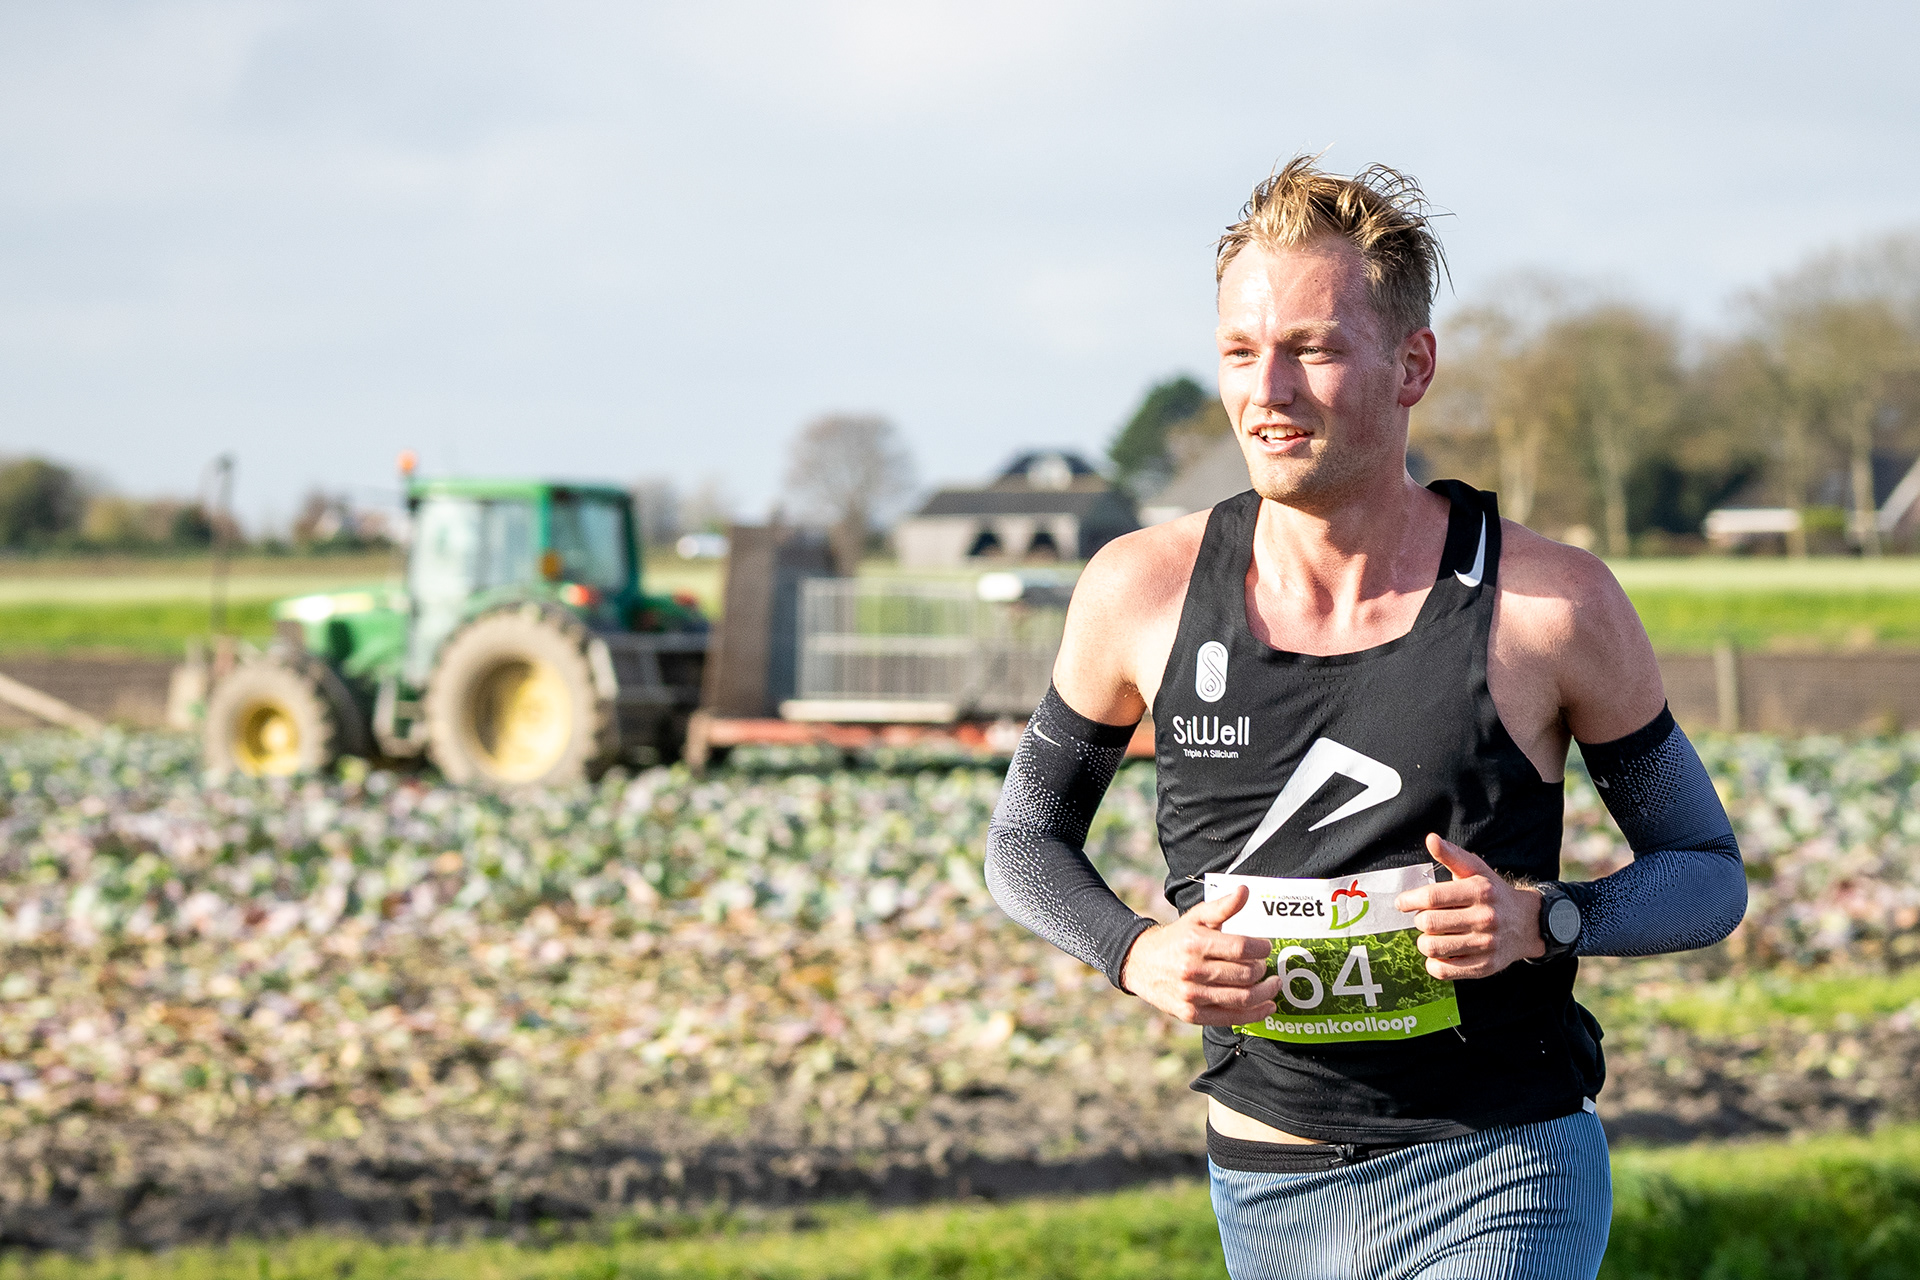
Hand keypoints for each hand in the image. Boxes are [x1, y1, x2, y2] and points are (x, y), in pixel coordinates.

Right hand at [1119, 885, 1280, 1024]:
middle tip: (1267, 967)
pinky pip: (1230, 1018)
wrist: (1139, 964)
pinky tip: (1266, 1007)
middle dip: (1263, 970)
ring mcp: (1191, 995)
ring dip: (1266, 993)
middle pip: (1244, 974)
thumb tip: (1244, 891)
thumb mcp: (1195, 918)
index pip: (1240, 947)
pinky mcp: (1191, 1014)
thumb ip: (1222, 907)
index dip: (1261, 948)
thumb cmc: (1175, 939)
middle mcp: (1192, 970)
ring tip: (1273, 986)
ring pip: (1242, 998)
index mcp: (1195, 942)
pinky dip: (1254, 1014)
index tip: (1266, 947)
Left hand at [1393, 834, 1545, 979]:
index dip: (1409, 900)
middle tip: (1423, 919)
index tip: (1402, 903)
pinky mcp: (1485, 966)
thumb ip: (1452, 855)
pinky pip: (1444, 971)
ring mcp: (1486, 944)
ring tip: (1431, 936)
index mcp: (1480, 891)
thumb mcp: (1477, 870)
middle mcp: (1485, 918)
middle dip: (1419, 920)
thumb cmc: (1493, 894)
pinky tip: (1440, 953)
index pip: (1432, 897)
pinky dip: (1434, 963)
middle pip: (1429, 923)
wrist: (1528, 923)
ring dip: (1424, 942)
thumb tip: (1431, 839)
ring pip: (1433, 948)